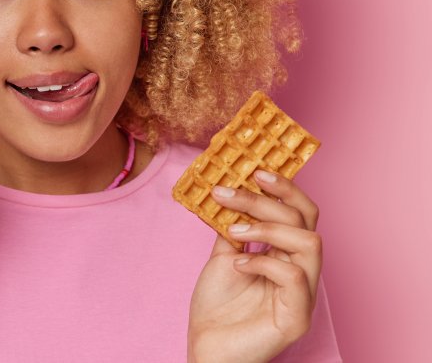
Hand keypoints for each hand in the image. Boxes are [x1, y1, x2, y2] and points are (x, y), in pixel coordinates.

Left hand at [187, 170, 321, 362]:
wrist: (206, 349)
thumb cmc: (216, 308)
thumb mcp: (223, 256)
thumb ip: (232, 226)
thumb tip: (227, 189)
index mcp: (288, 255)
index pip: (301, 212)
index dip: (284, 187)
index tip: (254, 170)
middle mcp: (303, 271)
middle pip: (306, 220)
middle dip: (266, 200)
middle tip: (228, 192)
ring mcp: (304, 295)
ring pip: (310, 243)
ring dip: (267, 228)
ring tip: (233, 231)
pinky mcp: (298, 317)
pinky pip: (294, 276)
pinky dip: (263, 262)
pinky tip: (237, 265)